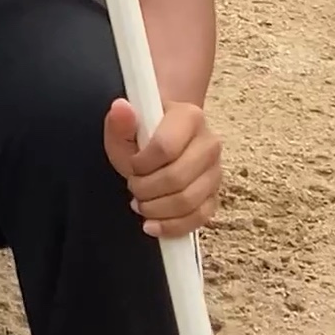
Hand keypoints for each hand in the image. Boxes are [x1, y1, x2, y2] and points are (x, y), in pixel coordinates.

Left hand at [105, 95, 221, 239]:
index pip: (166, 148)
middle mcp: (209, 143)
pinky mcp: (215, 195)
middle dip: (146, 189)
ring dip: (156, 209)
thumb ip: (119, 121)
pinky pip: (199, 218)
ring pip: (188, 201)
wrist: (164, 140)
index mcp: (190, 117)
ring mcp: (215, 171)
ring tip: (140, 203)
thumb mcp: (124, 127)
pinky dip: (172, 226)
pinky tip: (153, 224)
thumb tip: (120, 108)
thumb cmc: (143, 135)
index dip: (142, 164)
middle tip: (133, 187)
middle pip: (177, 178)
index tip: (131, 166)